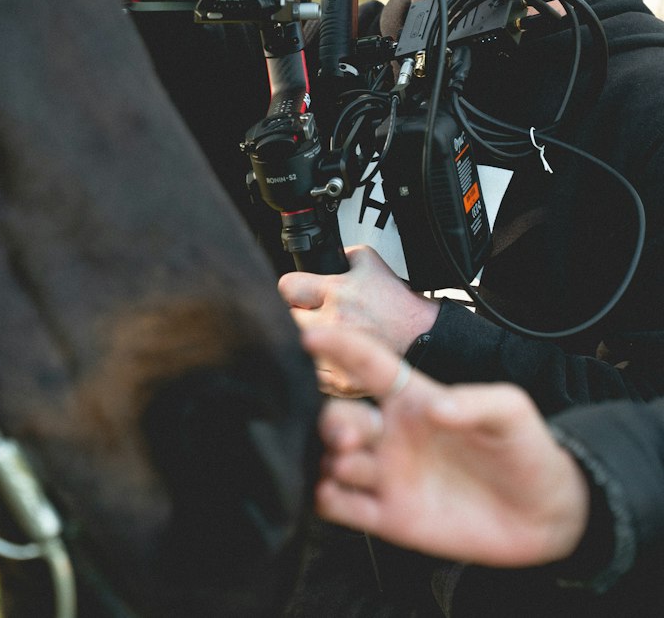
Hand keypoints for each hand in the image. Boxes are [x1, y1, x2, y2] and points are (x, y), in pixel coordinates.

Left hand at [279, 247, 438, 393]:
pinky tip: (332, 355)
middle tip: (313, 314)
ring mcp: (336, 355)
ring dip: (306, 341)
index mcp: (337, 292)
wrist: (422, 338)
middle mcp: (334, 323)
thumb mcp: (369, 260)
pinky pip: (310, 373)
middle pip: (288, 318)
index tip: (299, 292)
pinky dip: (316, 364)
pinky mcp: (340, 382)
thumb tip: (321, 256)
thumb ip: (341, 255)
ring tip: (324, 336)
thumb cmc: (398, 304)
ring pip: (296, 347)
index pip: (287, 287)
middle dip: (298, 313)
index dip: (293, 287)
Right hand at [308, 325, 589, 567]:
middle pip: (338, 415)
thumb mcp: (512, 412)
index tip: (309, 338)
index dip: (338, 346)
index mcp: (414, 397)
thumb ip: (477, 402)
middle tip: (348, 436)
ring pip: (332, 458)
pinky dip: (324, 499)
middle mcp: (392, 433)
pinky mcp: (390, 517)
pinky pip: (340, 506)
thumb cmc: (527, 452)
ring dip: (326, 458)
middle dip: (330, 420)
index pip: (366, 362)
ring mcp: (388, 475)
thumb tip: (437, 407)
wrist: (546, 516)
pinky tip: (330, 494)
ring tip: (347, 466)